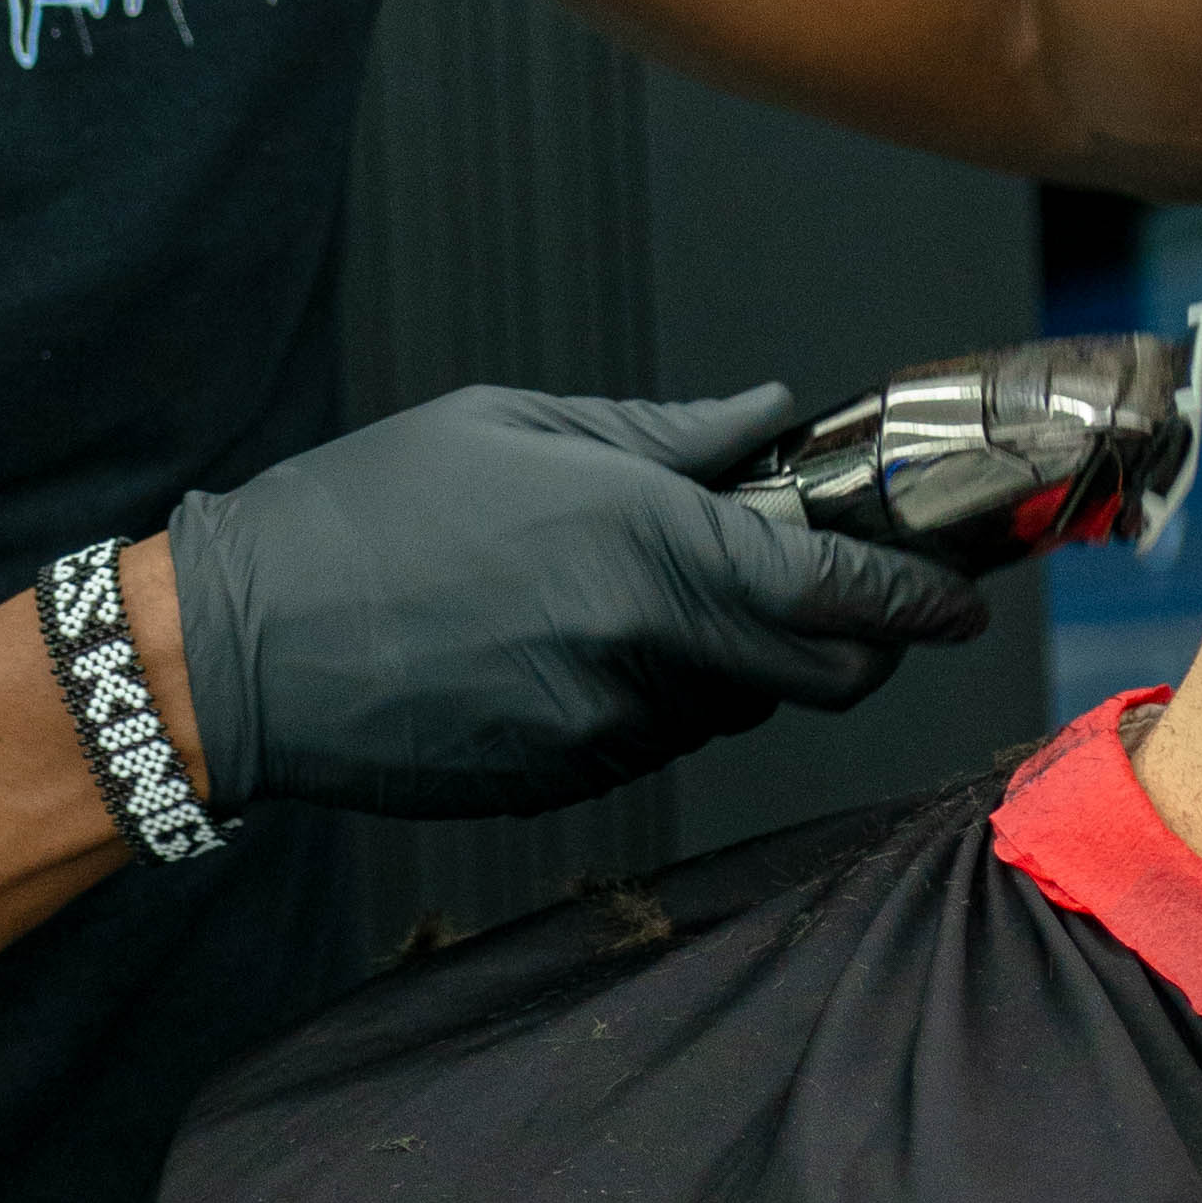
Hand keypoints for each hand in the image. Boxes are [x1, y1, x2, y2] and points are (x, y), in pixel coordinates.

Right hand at [164, 386, 990, 821]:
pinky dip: (654, 699)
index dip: (917, 599)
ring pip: (731, 707)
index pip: (836, 587)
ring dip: (737, 662)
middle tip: (844, 599)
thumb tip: (766, 417)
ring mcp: (605, 732)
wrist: (241, 646)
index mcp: (645, 543)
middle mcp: (644, 649)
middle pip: (819, 675)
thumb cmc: (367, 512)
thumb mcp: (517, 428)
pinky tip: (573, 646)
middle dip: (855, 644)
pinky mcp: (561, 785)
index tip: (960, 598)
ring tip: (649, 594)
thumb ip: (665, 434)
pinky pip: (651, 743)